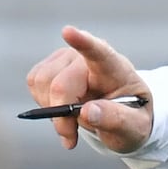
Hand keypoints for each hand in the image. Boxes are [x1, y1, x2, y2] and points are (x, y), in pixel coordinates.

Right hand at [25, 26, 152, 152]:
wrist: (122, 116)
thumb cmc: (131, 119)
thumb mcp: (134, 128)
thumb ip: (116, 120)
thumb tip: (86, 112)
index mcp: (117, 69)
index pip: (100, 52)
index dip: (83, 42)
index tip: (68, 32)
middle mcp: (89, 58)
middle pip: (61, 85)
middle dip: (61, 116)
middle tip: (70, 136)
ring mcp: (68, 58)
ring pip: (41, 83)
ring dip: (52, 110)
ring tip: (73, 120)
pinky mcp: (51, 65)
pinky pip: (34, 84)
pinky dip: (44, 104)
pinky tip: (63, 110)